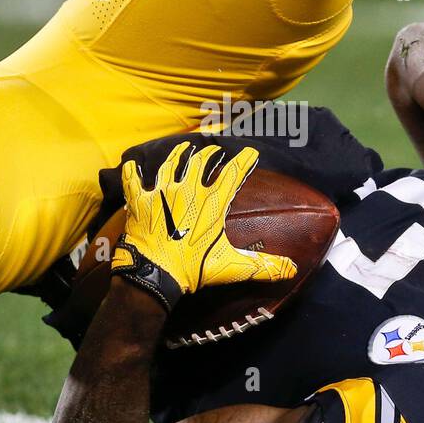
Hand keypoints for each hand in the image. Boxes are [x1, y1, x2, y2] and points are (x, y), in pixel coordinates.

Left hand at [111, 142, 297, 310]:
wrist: (154, 275)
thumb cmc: (193, 270)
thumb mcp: (232, 267)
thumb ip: (263, 266)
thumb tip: (292, 270)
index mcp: (212, 203)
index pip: (233, 174)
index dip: (244, 160)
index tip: (250, 151)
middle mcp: (188, 191)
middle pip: (200, 162)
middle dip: (210, 154)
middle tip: (214, 151)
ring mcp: (161, 193)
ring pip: (170, 165)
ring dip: (178, 155)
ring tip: (183, 147)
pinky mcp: (140, 202)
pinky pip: (133, 181)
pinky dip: (132, 173)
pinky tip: (132, 165)